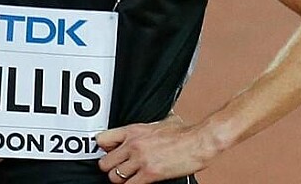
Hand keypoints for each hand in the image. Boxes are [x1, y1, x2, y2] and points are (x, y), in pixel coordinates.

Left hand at [96, 114, 217, 182]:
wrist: (199, 141)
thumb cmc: (185, 133)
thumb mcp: (160, 122)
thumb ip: (148, 126)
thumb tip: (149, 126)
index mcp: (133, 130)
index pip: (102, 139)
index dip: (104, 149)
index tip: (110, 153)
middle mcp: (133, 144)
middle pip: (104, 162)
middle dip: (111, 168)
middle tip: (120, 169)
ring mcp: (140, 159)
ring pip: (114, 177)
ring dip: (121, 179)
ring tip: (130, 177)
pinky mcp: (149, 174)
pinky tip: (139, 182)